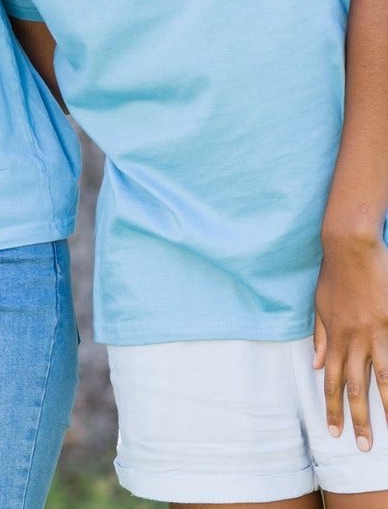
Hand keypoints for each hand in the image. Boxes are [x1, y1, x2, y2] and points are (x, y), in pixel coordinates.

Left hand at [314, 234, 387, 449]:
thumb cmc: (334, 275)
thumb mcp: (319, 306)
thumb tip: (314, 365)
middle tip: (362, 447)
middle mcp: (354, 341)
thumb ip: (320, 337)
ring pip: (383, 378)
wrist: (349, 248)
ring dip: (387, 407)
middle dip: (358, 418)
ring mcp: (377, 334)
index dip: (331, 408)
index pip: (329, 381)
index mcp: (334, 338)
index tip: (334, 431)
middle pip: (354, 387)